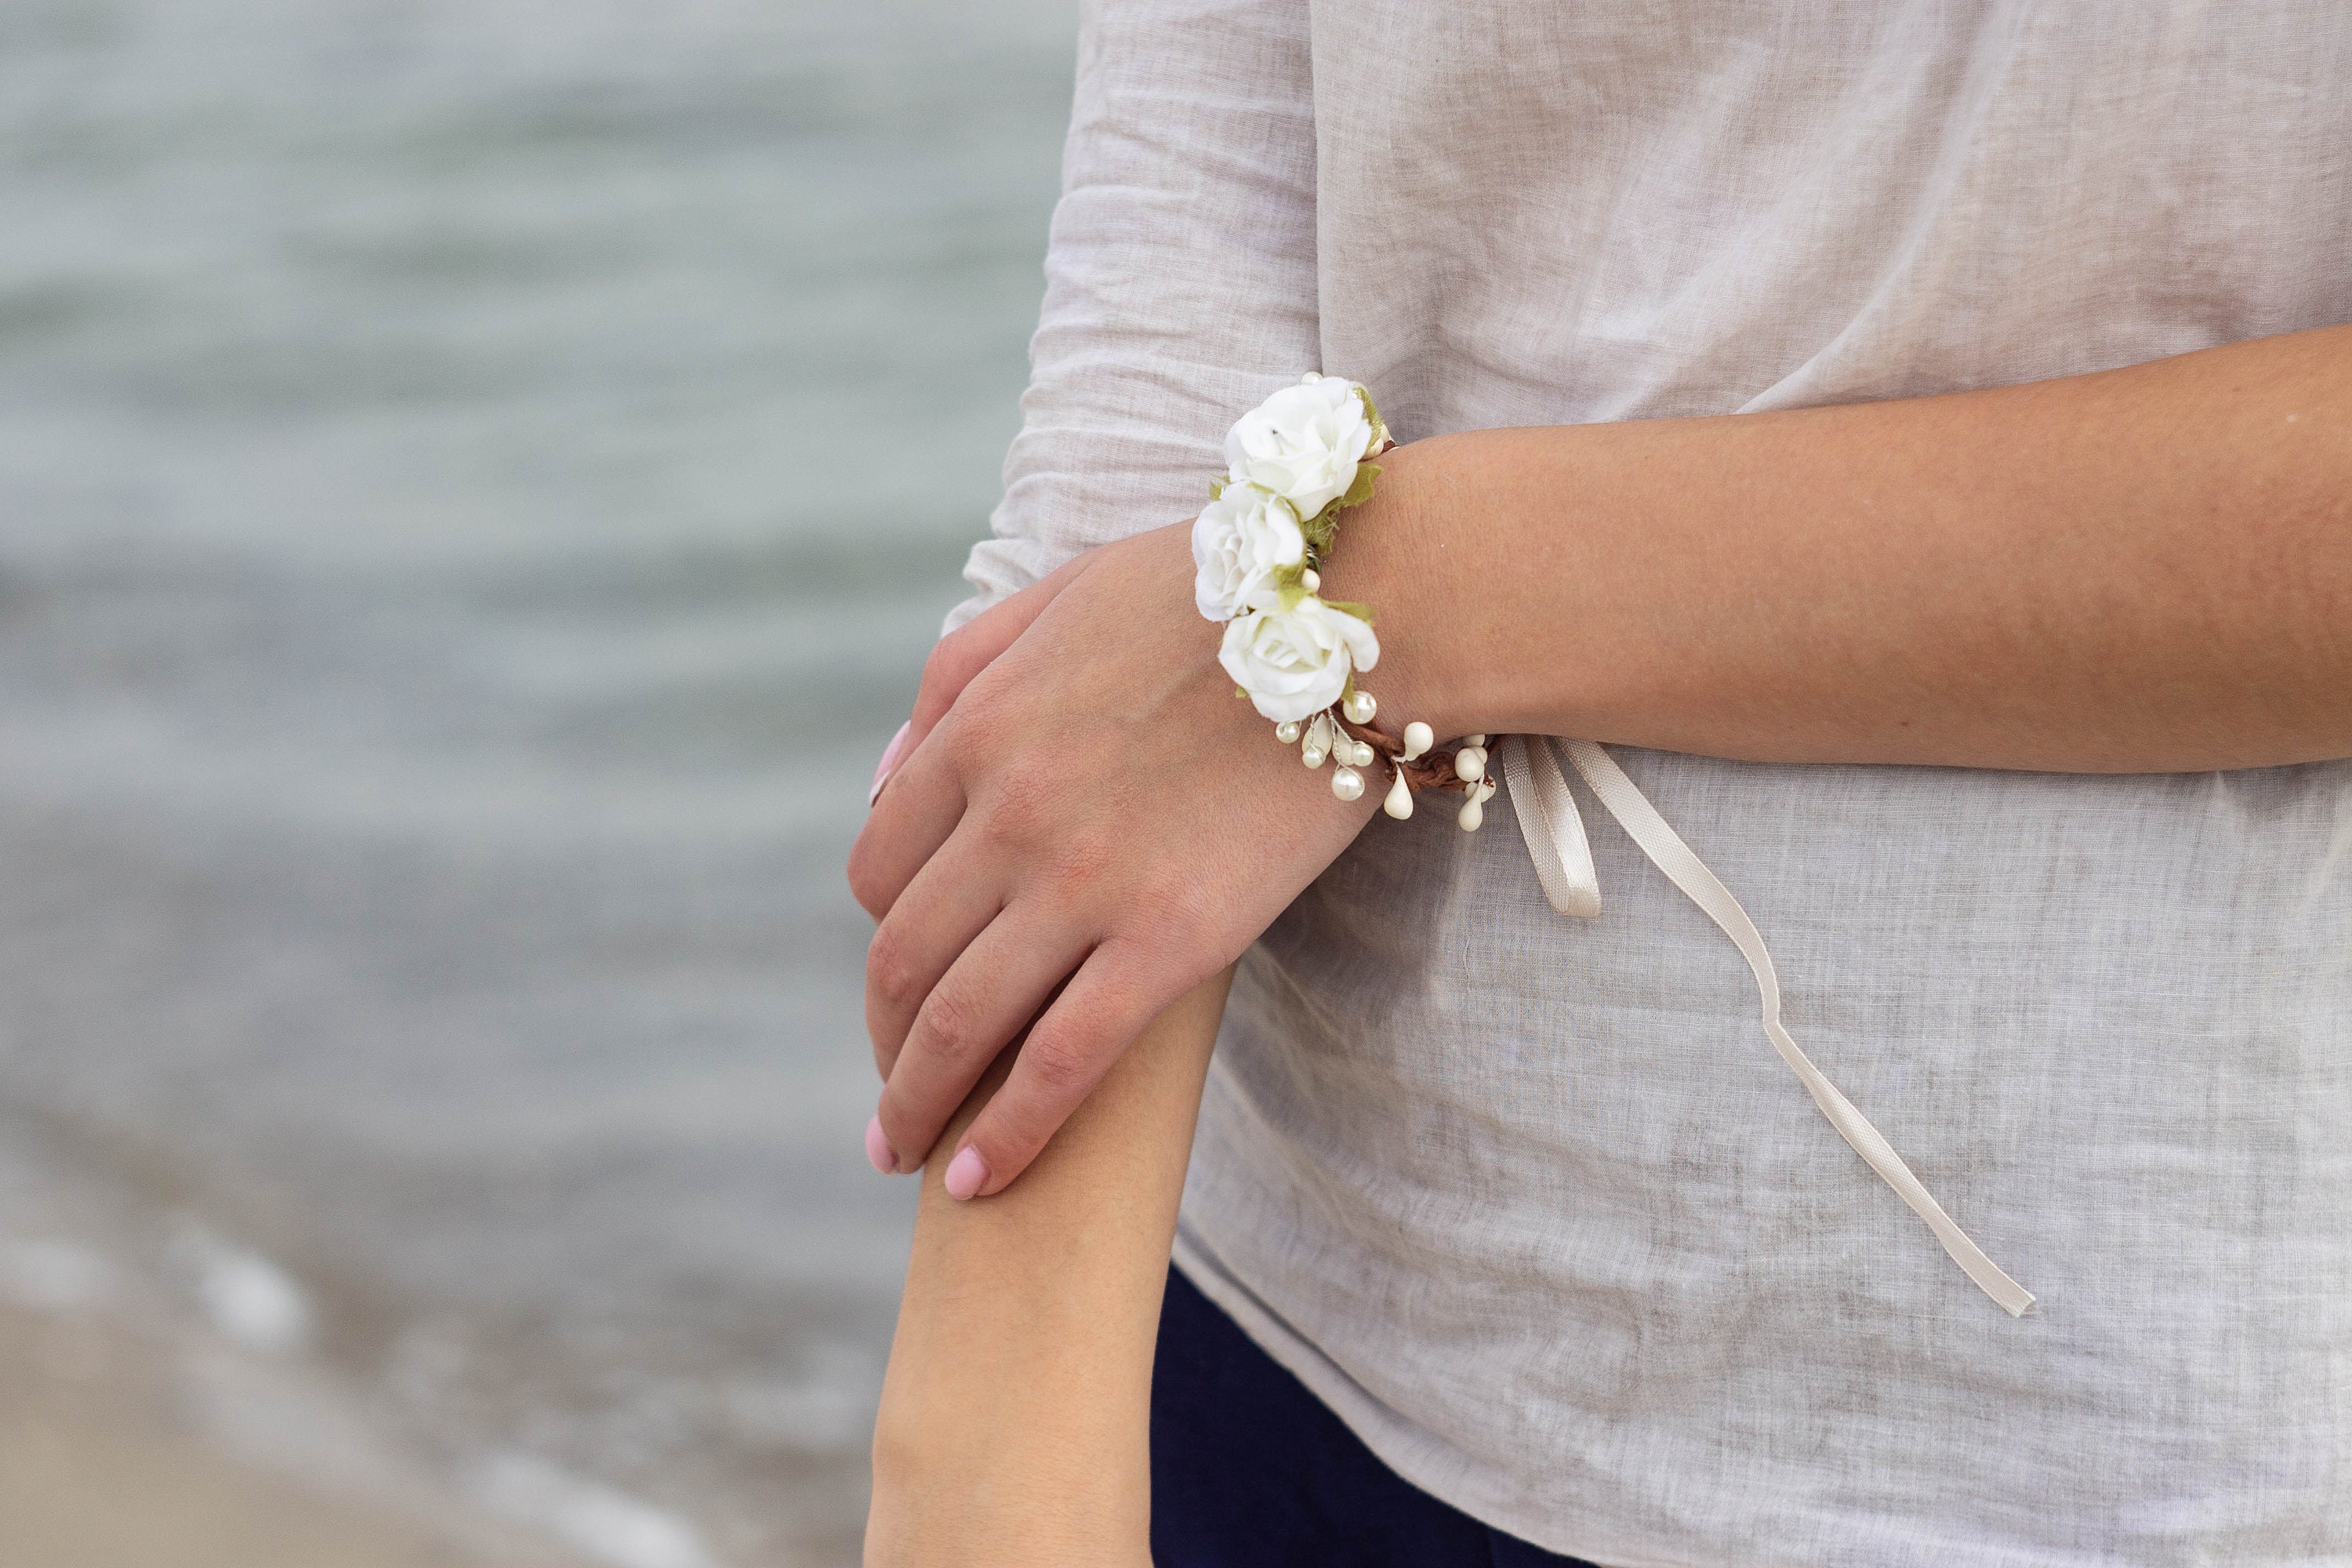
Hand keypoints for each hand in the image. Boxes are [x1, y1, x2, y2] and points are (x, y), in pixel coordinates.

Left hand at [847, 519, 1377, 1192]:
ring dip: (916, 1102)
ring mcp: (1084, 884)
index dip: (885, 935)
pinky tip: (980, 1180)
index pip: (881, 867)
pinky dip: (1006, 1134)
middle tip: (892, 1092)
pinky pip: (1060, 1063)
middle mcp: (1009, 814)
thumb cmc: (1223, 597)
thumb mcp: (1061, 596)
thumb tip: (884, 776)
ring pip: (959, 1025)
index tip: (903, 981)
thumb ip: (959, 673)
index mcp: (978, 731)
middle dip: (883, 1040)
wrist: (1370, 613)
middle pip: (903, 959)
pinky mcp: (1170, 942)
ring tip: (906, 1155)